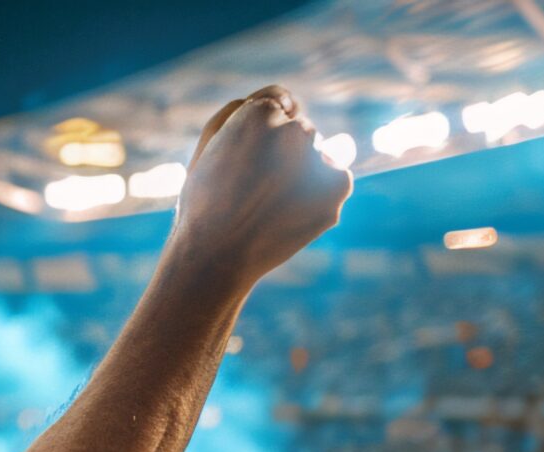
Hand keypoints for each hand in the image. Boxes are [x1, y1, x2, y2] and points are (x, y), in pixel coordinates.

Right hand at [164, 85, 351, 294]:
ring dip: (301, 172)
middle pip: (299, 129)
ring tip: (269, 207)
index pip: (277, 102)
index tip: (248, 158)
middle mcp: (294, 130)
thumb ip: (243, 111)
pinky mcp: (338, 187)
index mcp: (259, 113)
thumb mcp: (209, 145)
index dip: (260, 130)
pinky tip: (290, 214)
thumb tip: (287, 103)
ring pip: (317, 154)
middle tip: (254, 189)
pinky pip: (334, 180)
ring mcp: (319, 159)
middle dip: (283, 151)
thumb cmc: (204, 202)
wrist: (217, 257)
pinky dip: (319, 194)